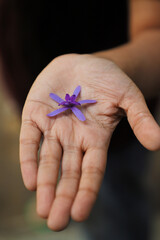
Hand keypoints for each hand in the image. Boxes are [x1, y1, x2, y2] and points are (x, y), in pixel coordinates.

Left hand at [19, 54, 159, 230]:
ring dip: (44, 184)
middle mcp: (73, 139)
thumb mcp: (128, 96)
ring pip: (47, 160)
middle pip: (67, 172)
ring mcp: (53, 128)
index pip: (91, 170)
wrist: (84, 63)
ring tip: (43, 209)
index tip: (79, 214)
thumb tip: (158, 143)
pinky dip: (28, 158)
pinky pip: (30, 139)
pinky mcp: (35, 115)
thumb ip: (140, 118)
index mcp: (95, 138)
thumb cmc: (109, 80)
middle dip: (62, 196)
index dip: (86, 191)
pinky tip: (30, 180)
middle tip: (56, 223)